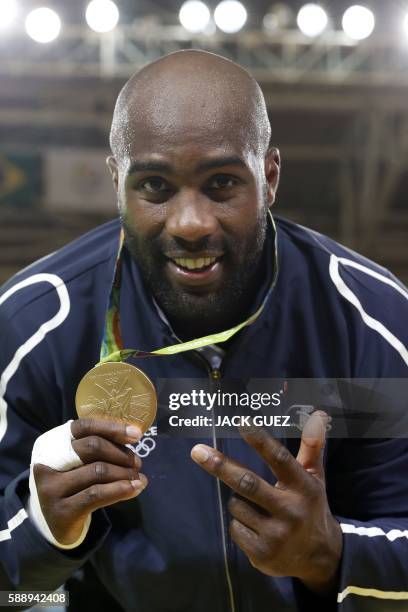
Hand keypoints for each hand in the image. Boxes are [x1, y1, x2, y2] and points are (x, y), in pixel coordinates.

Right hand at [33, 419, 147, 544]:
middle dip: (121, 454)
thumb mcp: (79, 462)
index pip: (84, 426)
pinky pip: (96, 494)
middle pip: (93, 447)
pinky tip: (134, 489)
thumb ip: (98, 448)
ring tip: (138, 478)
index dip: (112, 428)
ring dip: (125, 474)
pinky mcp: (61, 511)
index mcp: (53, 443)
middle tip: (137, 463)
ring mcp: (51, 488)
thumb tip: (132, 437)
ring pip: (98, 471)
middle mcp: (47, 462)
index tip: (136, 434)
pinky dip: (120, 490)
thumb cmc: (72, 485)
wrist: (55, 524)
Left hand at [190, 411, 341, 593]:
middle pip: (247, 483)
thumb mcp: (315, 478)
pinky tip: (255, 526)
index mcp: (303, 487)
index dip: (260, 440)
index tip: (241, 423)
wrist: (320, 556)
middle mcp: (291, 510)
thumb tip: (318, 415)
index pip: (279, 459)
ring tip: (255, 505)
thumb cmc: (310, 507)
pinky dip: (239, 522)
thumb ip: (312, 446)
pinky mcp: (262, 553)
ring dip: (237, 500)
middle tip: (198, 452)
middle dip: (220, 466)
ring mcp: (276, 534)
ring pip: (237, 505)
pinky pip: (235, 528)